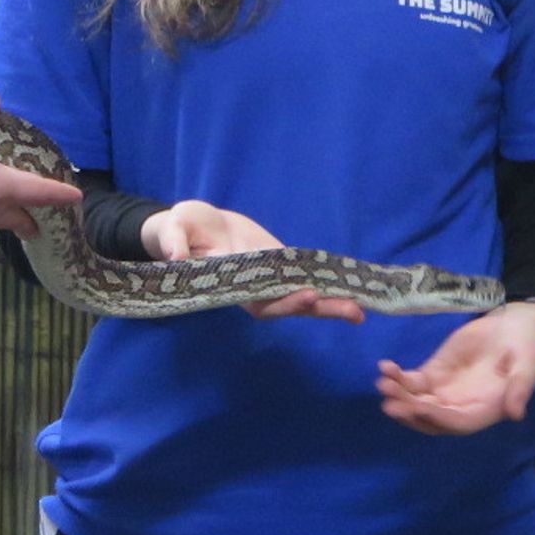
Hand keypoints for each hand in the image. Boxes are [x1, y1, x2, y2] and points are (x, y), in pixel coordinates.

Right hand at [141, 199, 363, 323]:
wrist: (194, 224)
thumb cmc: (180, 228)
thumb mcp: (173, 228)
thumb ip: (173, 241)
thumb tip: (175, 255)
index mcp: (231, 285)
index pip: (260, 302)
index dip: (283, 302)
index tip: (306, 294)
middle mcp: (254, 288)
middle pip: (289, 305)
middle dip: (319, 308)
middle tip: (353, 310)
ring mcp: (270, 277)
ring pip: (301, 295)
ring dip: (330, 302)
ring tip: (361, 307)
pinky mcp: (281, 263)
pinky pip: (304, 276)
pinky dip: (326, 282)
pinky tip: (350, 285)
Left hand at [375, 301, 534, 434]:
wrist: (512, 325)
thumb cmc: (525, 346)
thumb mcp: (528, 364)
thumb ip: (520, 388)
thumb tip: (516, 414)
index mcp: (486, 409)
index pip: (458, 422)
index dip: (438, 418)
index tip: (418, 407)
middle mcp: (462, 406)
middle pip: (430, 418)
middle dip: (410, 412)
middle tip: (389, 402)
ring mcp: (445, 391)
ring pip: (416, 402)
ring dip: (399, 396)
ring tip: (383, 383)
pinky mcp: (434, 374)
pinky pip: (412, 382)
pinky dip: (398, 378)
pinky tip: (385, 367)